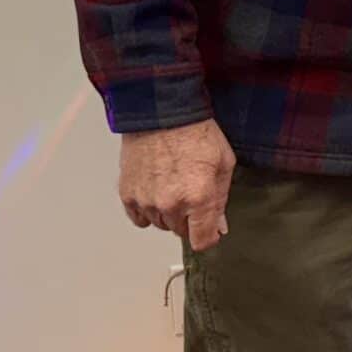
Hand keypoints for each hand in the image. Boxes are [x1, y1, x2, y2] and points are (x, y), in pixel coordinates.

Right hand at [118, 118, 235, 251]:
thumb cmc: (195, 131)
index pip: (202, 240)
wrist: (162, 111)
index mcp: (198, 197)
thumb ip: (221, 199)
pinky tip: (154, 193)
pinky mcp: (128, 193)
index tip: (209, 231)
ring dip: (168, 213)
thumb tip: (219, 225)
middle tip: (191, 194)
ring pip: (160, 224)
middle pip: (180, 231)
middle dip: (189, 219)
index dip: (208, 237)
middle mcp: (171, 204)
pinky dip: (146, 210)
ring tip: (172, 187)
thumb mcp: (223, 162)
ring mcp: (147, 200)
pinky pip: (138, 218)